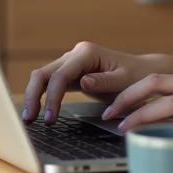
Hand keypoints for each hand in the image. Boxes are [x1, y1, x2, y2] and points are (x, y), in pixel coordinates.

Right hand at [22, 42, 168, 124]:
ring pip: (43, 77)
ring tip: (29, 119)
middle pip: (44, 73)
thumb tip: (83, 82)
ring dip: (34, 96)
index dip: (52, 97)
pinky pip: (51, 83)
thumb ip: (104, 81)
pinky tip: (37, 111)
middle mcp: (76, 54)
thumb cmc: (136, 76)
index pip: (60, 75)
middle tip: (29, 120)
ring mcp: (72, 62)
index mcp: (88, 53)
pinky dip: (43, 96)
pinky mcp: (71, 72)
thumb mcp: (125, 80)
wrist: (143, 72)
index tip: (50, 118)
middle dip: (33, 96)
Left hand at [104, 70, 172, 144]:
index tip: (120, 103)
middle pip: (154, 78)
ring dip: (132, 106)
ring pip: (159, 90)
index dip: (138, 89)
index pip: (165, 77)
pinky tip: (139, 127)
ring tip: (116, 122)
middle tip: (107, 109)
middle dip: (125, 93)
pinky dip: (150, 116)